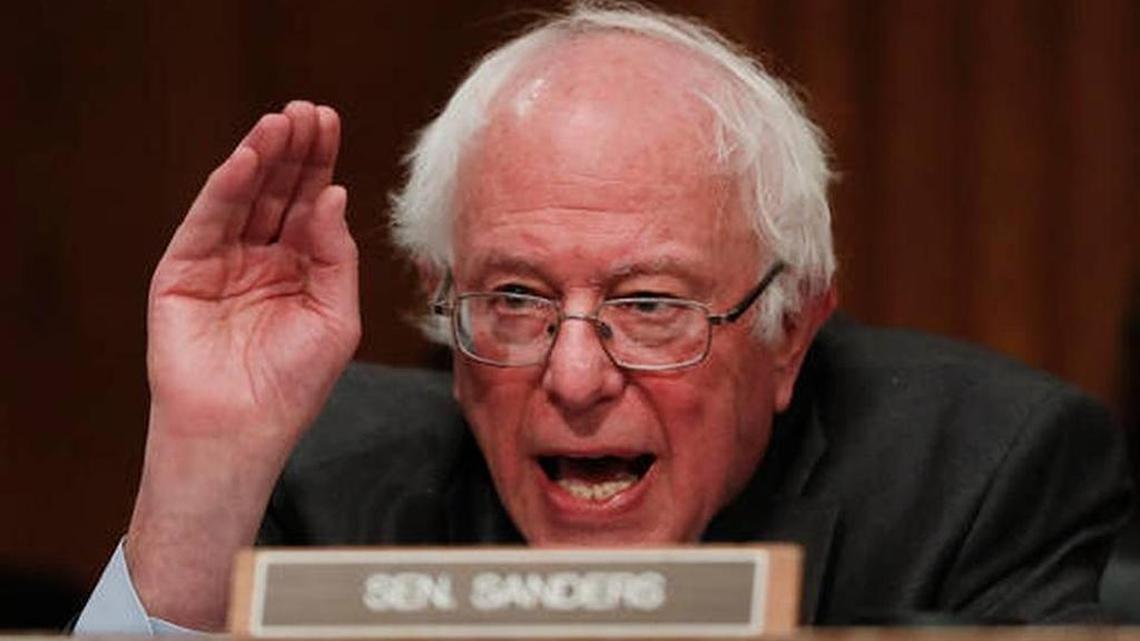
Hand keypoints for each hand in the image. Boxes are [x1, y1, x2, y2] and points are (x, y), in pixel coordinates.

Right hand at [126, 102, 359, 629]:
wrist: (241, 431)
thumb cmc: (293, 385)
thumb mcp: (336, 318)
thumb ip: (334, 256)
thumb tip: (334, 194)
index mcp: (300, 268)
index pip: (311, 204)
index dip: (320, 164)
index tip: (331, 123)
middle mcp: (261, 258)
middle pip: (279, 192)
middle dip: (295, 151)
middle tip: (309, 111)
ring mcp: (221, 262)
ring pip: (243, 198)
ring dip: (262, 157)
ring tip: (282, 121)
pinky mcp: (183, 271)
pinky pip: (208, 221)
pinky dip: (226, 188)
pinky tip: (248, 159)